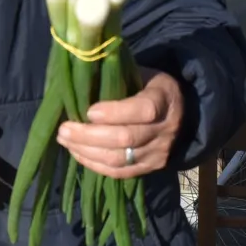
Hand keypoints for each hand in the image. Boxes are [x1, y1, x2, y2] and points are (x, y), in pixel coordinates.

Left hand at [56, 69, 183, 179]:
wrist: (181, 113)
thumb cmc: (150, 87)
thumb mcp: (141, 73)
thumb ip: (116, 77)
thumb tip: (80, 77)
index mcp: (163, 98)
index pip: (143, 110)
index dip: (114, 113)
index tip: (89, 111)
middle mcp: (165, 129)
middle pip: (126, 138)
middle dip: (89, 135)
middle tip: (64, 129)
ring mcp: (158, 152)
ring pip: (119, 159)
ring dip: (87, 151)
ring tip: (65, 140)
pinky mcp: (150, 168)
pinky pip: (120, 173)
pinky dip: (95, 164)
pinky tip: (77, 152)